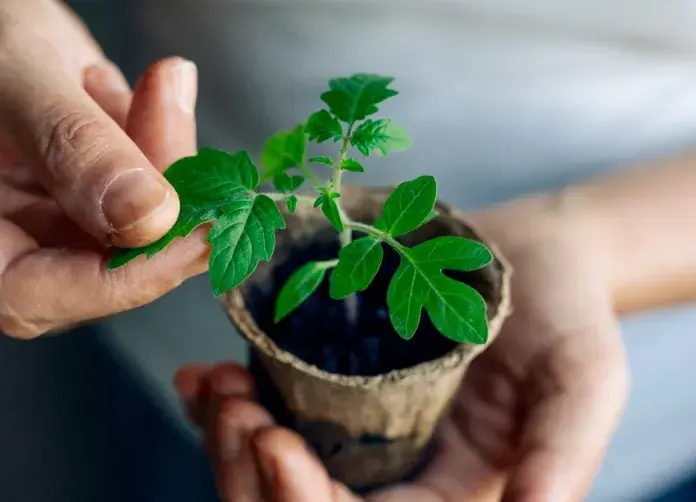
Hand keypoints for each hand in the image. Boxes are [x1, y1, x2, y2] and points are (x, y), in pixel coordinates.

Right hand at [0, 0, 206, 336]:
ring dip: (157, 188)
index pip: (11, 292)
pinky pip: (121, 238)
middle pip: (68, 285)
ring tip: (154, 95)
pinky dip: (156, 181)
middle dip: (146, 220)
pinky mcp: (47, 247)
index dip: (110, 280)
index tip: (189, 237)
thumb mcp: (14, 67)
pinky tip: (150, 111)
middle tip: (184, 133)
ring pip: (108, 262)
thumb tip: (148, 220)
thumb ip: (75, 144)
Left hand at [174, 198, 628, 500]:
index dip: (305, 500)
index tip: (275, 442)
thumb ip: (561, 451)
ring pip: (264, 465)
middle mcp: (385, 473)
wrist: (531, 253)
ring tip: (219, 386)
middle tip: (234, 410)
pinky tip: (198, 378)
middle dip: (250, 473)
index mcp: (440, 493)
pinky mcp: (319, 385)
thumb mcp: (582, 380)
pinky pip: (258, 409)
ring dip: (225, 439)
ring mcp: (346, 430)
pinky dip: (216, 404)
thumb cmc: (567, 317)